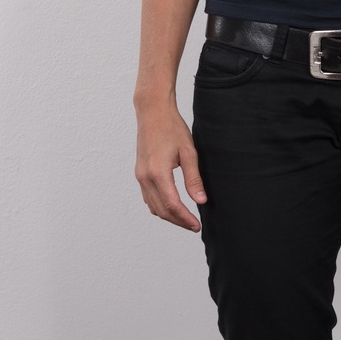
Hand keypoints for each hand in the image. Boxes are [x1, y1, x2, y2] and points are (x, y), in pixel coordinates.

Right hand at [134, 97, 206, 230]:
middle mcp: (145, 177)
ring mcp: (140, 176)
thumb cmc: (172, 128)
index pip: (172, 205)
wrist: (153, 113)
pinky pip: (148, 198)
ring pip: (153, 206)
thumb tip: (200, 201)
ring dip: (169, 216)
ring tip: (186, 219)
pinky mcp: (139, 173)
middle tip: (194, 226)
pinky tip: (173, 207)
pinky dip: (160, 207)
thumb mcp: (189, 152)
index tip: (197, 225)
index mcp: (157, 172)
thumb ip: (193, 179)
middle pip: (161, 210)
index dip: (185, 218)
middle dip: (178, 221)